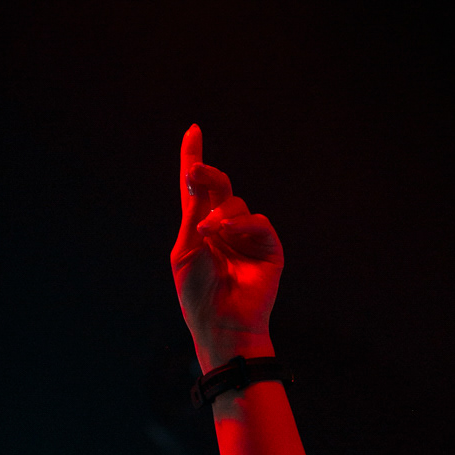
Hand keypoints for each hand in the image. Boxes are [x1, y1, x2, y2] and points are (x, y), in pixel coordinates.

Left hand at [171, 124, 283, 373]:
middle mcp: (225, 228)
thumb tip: (201, 181)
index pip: (198, 189)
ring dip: (221, 214)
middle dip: (207, 175)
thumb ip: (194, 213)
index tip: (193, 130)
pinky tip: (228, 234)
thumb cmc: (197, 294)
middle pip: (220, 186)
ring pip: (236, 203)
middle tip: (195, 173)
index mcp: (200, 229)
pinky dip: (242, 224)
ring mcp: (247, 238)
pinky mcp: (269, 248)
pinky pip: (258, 222)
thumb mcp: (186, 249)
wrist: (221, 324)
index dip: (195, 159)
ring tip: (211, 234)